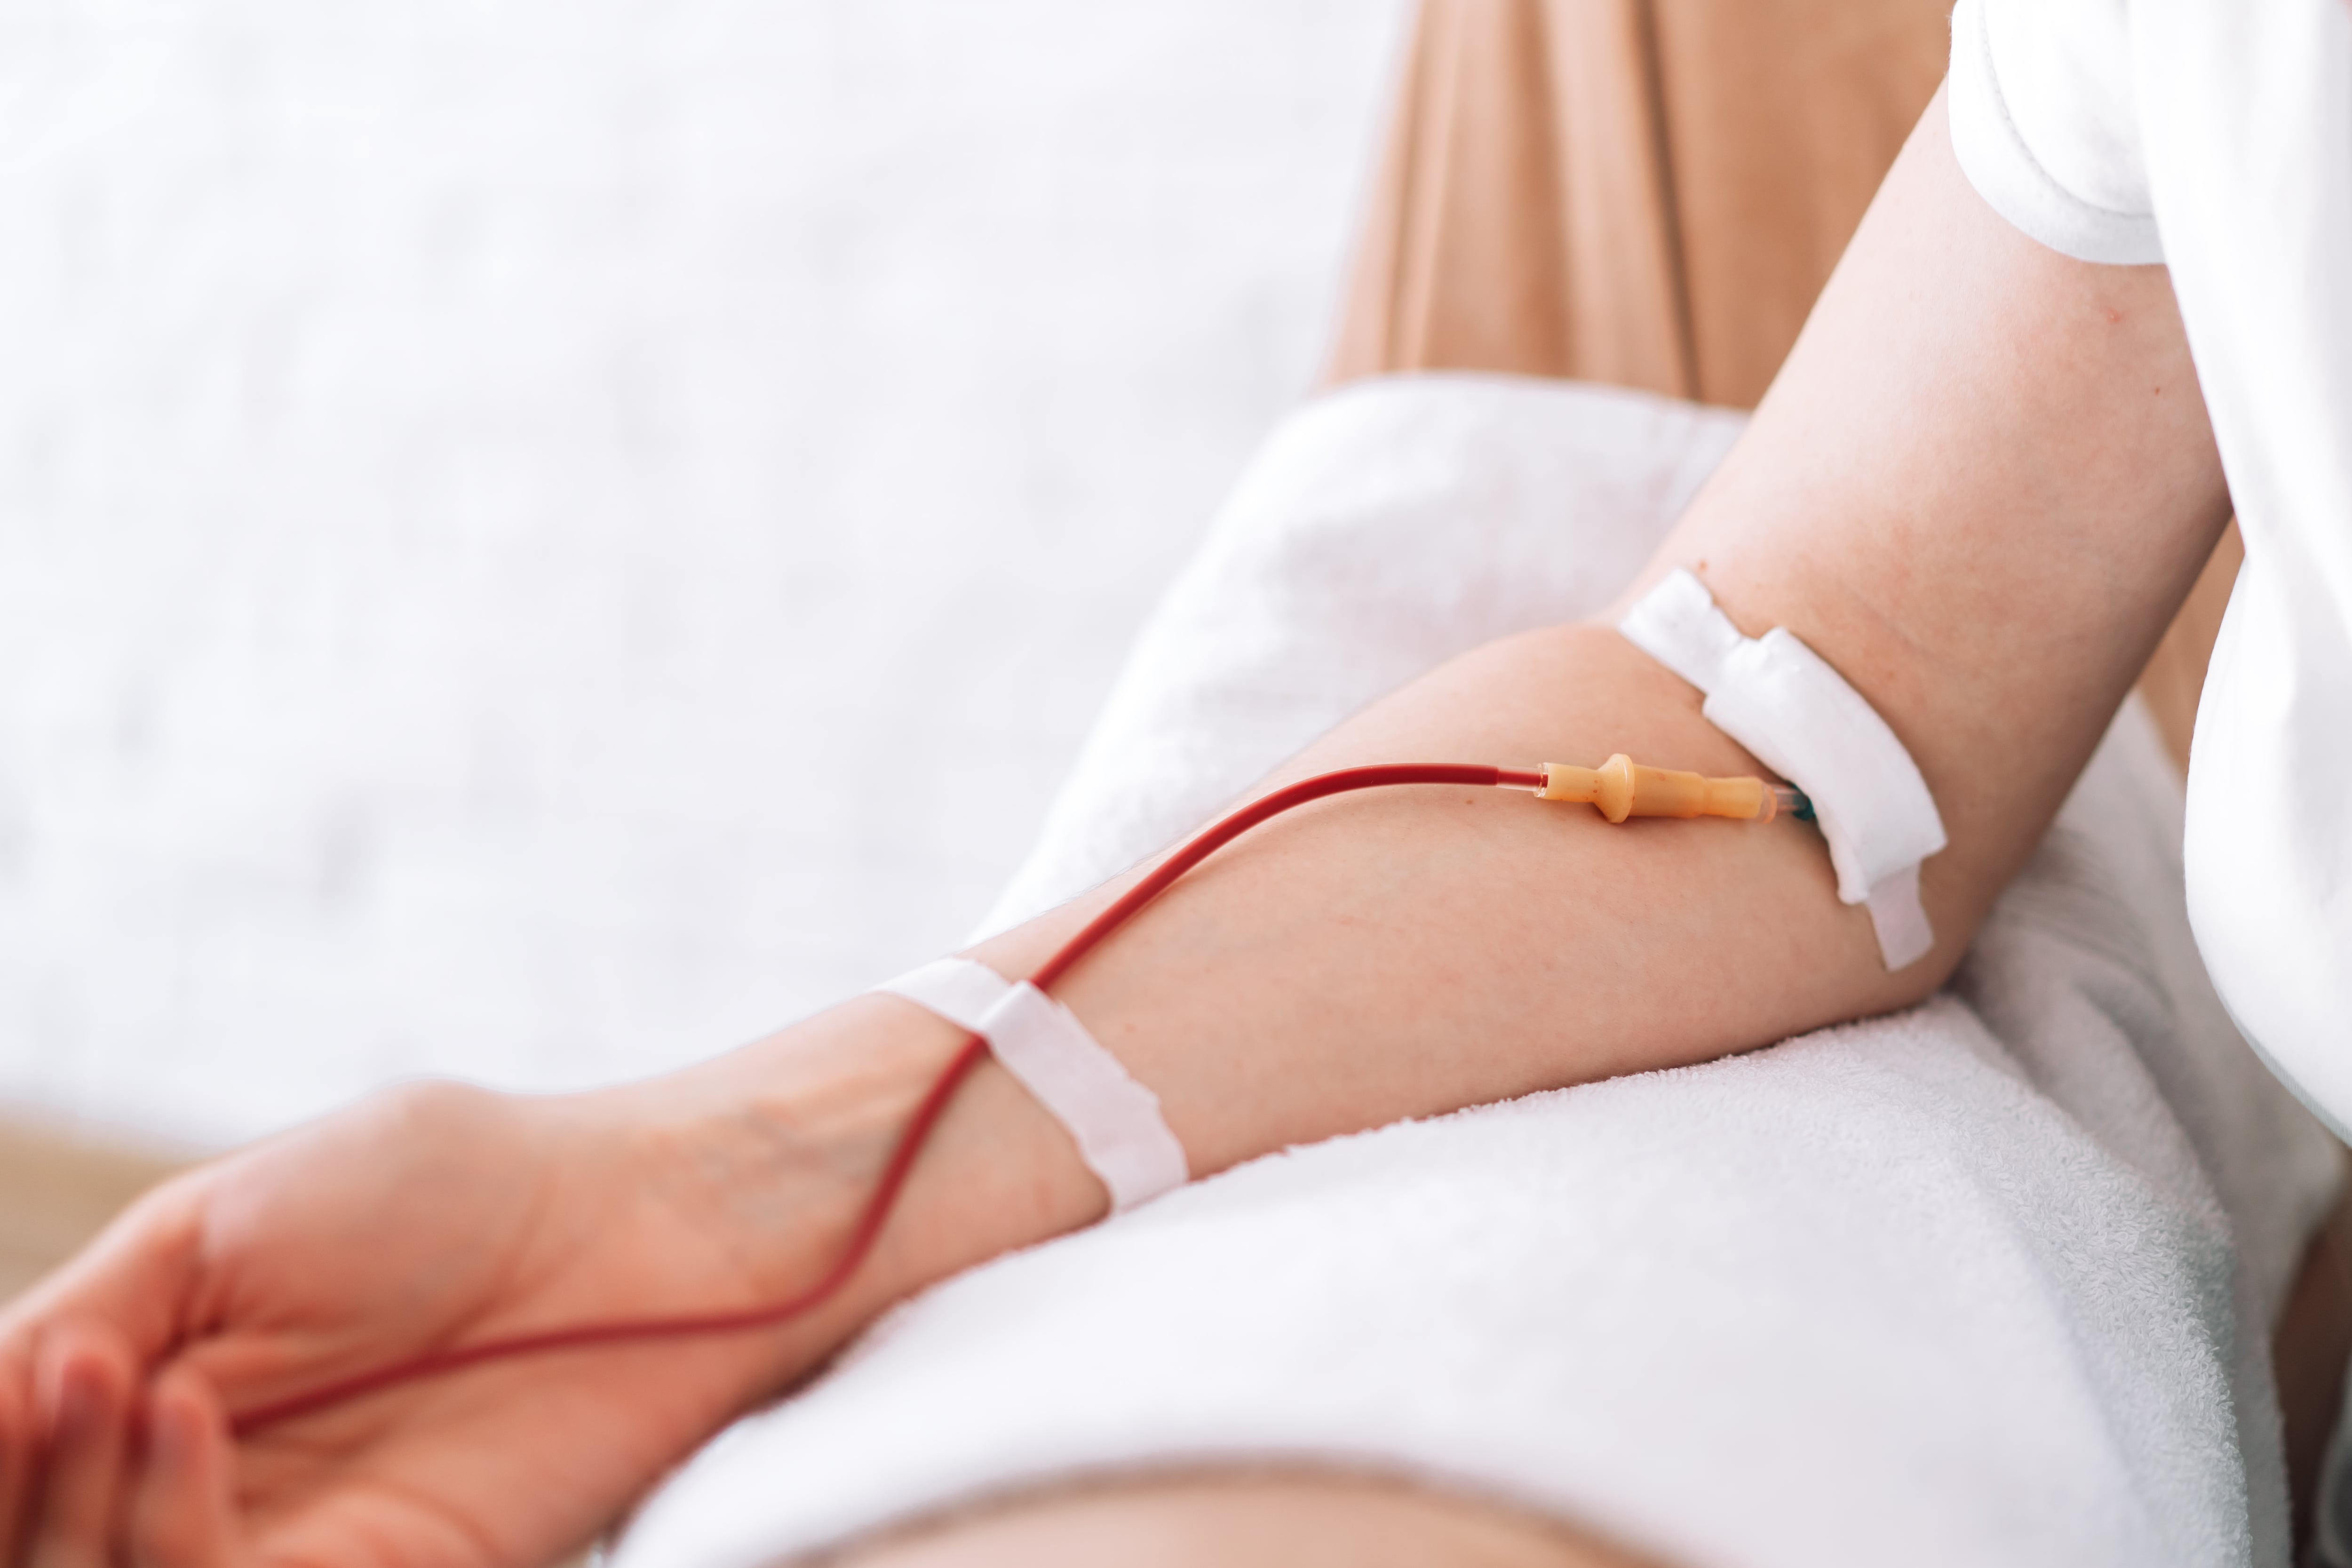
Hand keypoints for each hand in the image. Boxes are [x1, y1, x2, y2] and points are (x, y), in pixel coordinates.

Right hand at [0, 999, 963, 1567]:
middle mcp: (209, 1502)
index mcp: (155, 1412)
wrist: (634, 1214)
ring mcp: (295, 1553)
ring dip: (78, 1509)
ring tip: (113, 1378)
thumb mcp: (213, 1232)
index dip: (2, 1455)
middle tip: (63, 1379)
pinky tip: (182, 1412)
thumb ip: (69, 1329)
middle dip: (28, 1489)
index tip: (23, 1381)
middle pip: (52, 1550)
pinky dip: (167, 1532)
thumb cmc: (450, 1186)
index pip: (25, 1479)